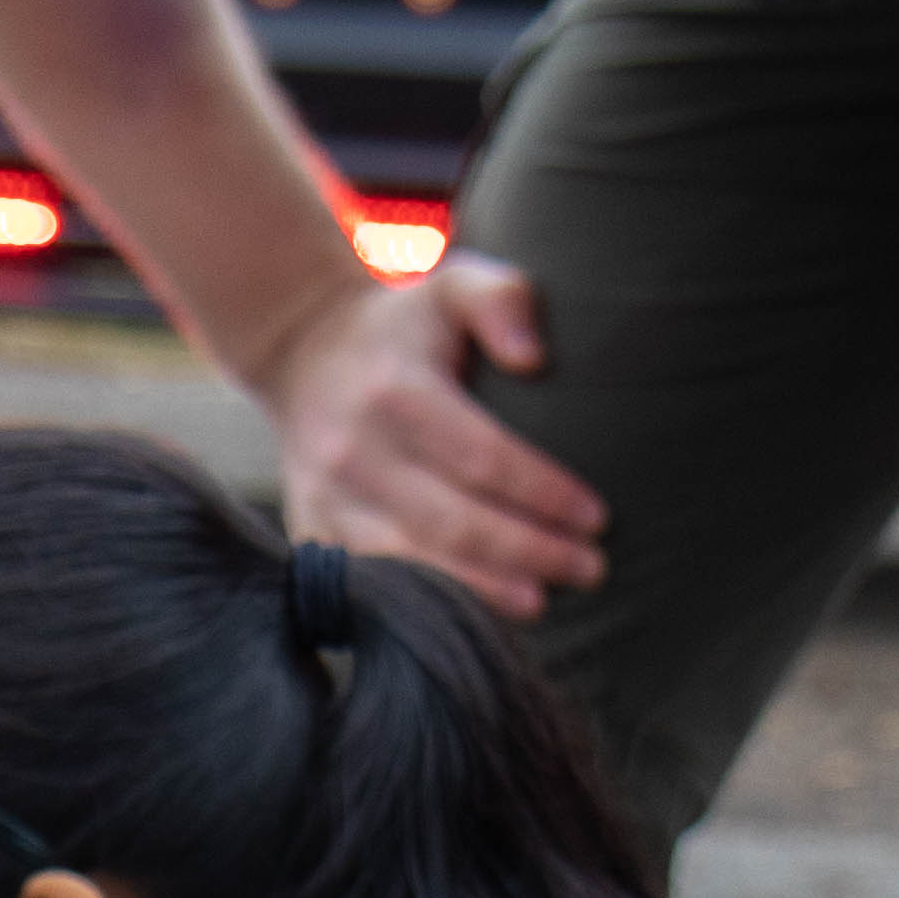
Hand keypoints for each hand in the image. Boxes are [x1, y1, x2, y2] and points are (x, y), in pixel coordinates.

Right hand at [260, 258, 605, 622]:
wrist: (302, 350)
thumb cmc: (404, 325)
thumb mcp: (453, 285)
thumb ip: (503, 301)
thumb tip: (534, 358)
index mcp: (394, 390)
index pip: (482, 457)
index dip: (543, 494)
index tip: (596, 517)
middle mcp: (352, 450)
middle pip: (453, 522)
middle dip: (529, 553)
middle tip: (590, 568)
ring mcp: (326, 497)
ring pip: (411, 563)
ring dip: (482, 591)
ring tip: (543, 602)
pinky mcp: (313, 529)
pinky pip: (374, 582)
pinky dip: (426, 603)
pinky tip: (479, 612)